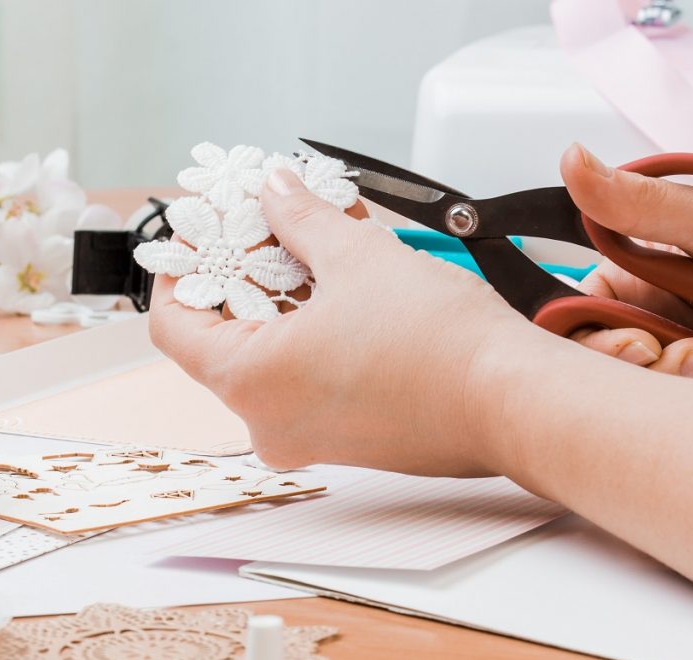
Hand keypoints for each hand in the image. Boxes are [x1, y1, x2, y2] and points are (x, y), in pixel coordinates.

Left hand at [149, 168, 551, 474]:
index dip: (181, 270)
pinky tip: (344, 284)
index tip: (200, 232)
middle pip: (225, 339)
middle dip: (242, 274)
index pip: (175, 326)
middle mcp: (270, 423)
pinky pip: (308, 377)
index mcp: (252, 385)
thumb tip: (275, 189)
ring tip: (313, 241)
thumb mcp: (357, 257)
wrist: (517, 402)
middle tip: (262, 223)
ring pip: (271, 357)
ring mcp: (310, 436)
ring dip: (284, 297)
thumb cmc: (441, 345)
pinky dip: (313, 330)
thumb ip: (300, 217)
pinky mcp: (349, 438)